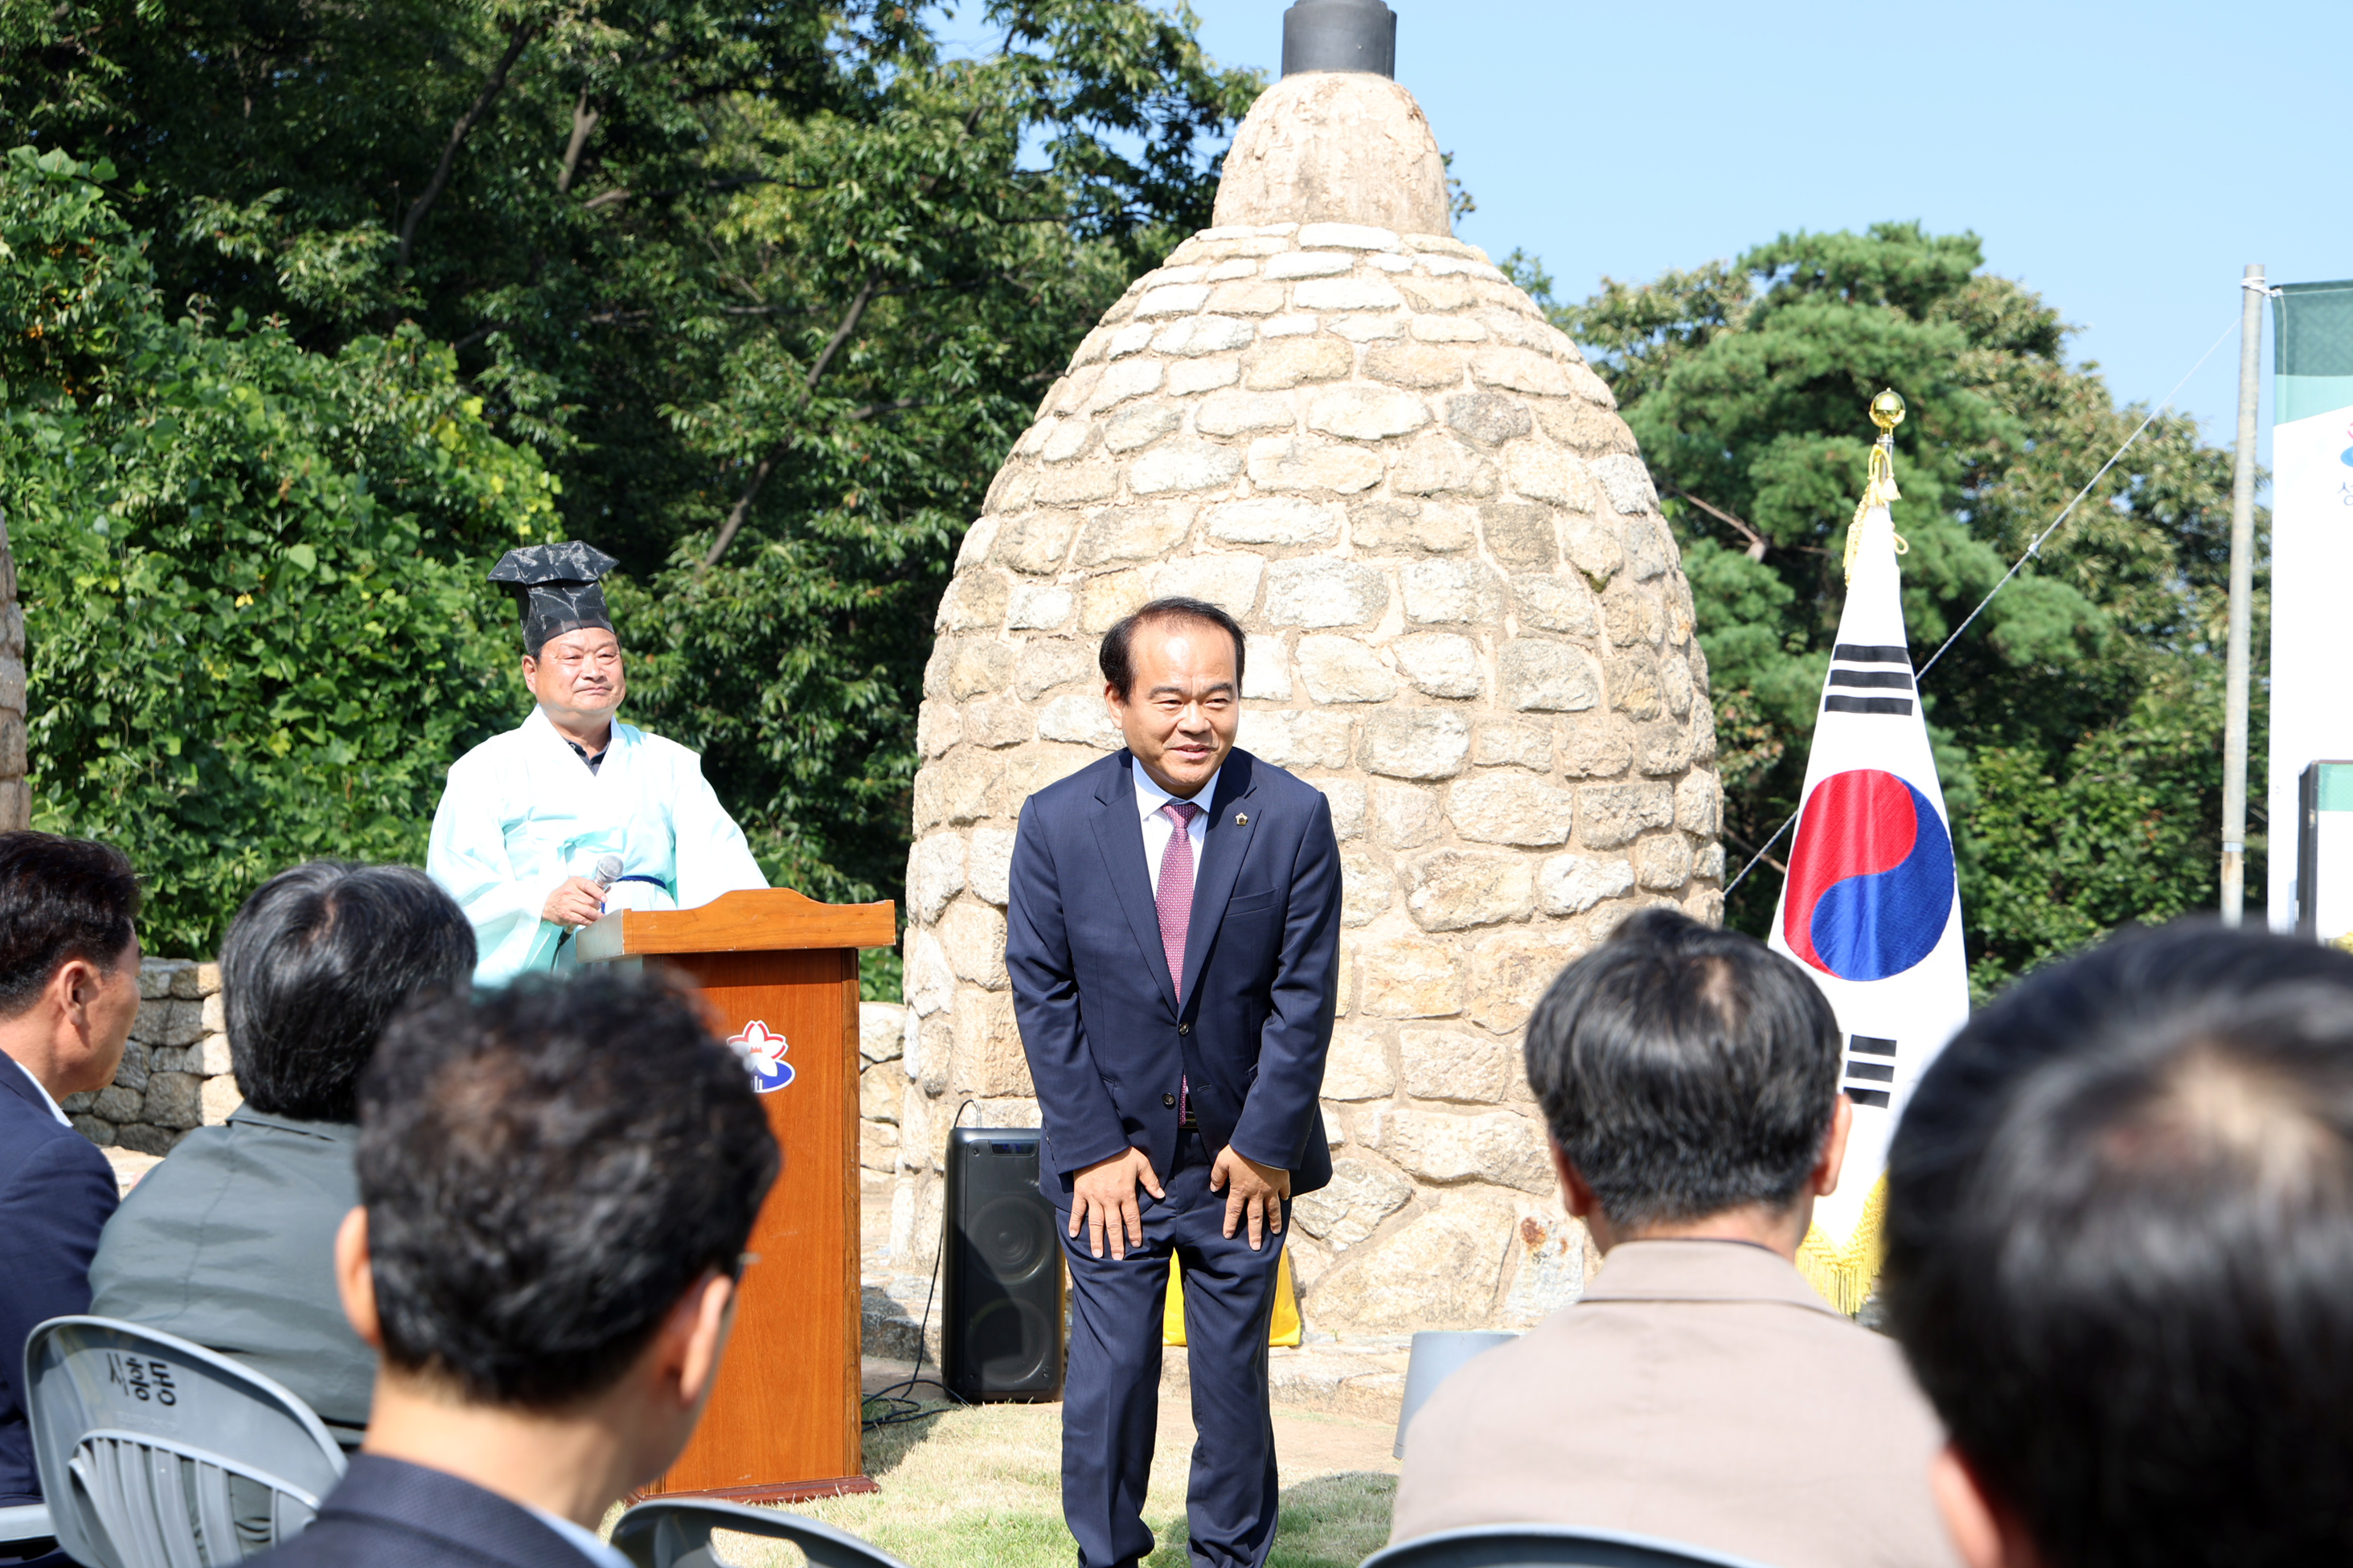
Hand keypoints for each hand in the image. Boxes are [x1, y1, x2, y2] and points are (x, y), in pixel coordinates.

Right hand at [541, 876, 608, 928]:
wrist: (547, 905)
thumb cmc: (564, 895)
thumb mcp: (575, 886)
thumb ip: (591, 887)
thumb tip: (607, 888)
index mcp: (574, 882)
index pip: (589, 886)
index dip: (599, 893)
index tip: (605, 899)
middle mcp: (570, 893)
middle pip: (591, 901)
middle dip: (597, 906)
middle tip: (598, 908)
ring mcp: (567, 904)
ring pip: (588, 911)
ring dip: (596, 915)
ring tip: (599, 916)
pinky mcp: (567, 915)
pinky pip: (583, 920)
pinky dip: (590, 921)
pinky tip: (593, 921)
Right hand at [1069, 1146, 1164, 1260]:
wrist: (1097, 1142)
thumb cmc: (1121, 1152)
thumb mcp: (1141, 1163)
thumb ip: (1151, 1181)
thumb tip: (1161, 1196)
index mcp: (1125, 1193)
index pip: (1131, 1218)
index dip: (1134, 1232)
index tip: (1136, 1244)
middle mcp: (1109, 1199)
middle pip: (1114, 1226)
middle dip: (1116, 1243)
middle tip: (1118, 1258)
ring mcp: (1093, 1197)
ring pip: (1096, 1223)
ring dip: (1097, 1240)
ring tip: (1098, 1254)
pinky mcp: (1081, 1192)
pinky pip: (1077, 1211)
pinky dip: (1075, 1223)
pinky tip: (1073, 1235)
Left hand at [1209, 1147, 1291, 1250]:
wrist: (1264, 1142)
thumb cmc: (1241, 1150)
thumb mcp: (1223, 1161)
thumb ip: (1217, 1176)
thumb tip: (1214, 1188)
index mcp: (1240, 1190)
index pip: (1234, 1211)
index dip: (1231, 1224)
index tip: (1229, 1236)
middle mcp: (1256, 1194)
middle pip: (1255, 1217)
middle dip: (1255, 1234)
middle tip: (1256, 1247)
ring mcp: (1271, 1188)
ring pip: (1273, 1210)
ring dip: (1274, 1222)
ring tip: (1275, 1233)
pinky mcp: (1282, 1180)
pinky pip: (1284, 1191)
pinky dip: (1285, 1197)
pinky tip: (1285, 1201)